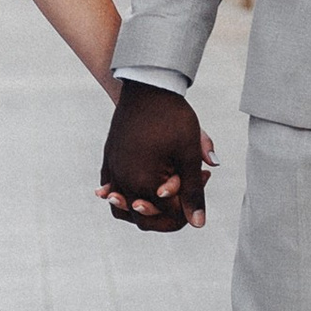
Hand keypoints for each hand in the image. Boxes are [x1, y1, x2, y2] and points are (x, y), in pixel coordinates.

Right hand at [99, 84, 214, 231]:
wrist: (147, 85)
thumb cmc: (172, 118)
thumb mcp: (188, 155)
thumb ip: (193, 193)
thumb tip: (199, 224)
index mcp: (142, 183)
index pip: (166, 215)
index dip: (188, 203)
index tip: (202, 177)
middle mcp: (121, 181)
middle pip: (143, 216)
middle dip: (168, 208)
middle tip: (188, 180)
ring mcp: (111, 169)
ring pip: (122, 207)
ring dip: (143, 205)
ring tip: (165, 190)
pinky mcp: (108, 158)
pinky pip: (112, 186)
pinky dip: (125, 193)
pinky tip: (141, 184)